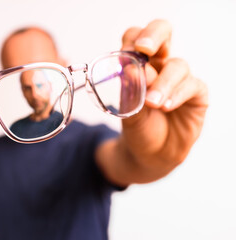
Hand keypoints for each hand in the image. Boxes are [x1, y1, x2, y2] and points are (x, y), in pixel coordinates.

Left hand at [120, 19, 207, 181]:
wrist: (150, 155)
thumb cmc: (138, 128)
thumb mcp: (128, 112)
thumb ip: (130, 92)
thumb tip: (130, 68)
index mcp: (139, 65)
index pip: (136, 38)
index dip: (133, 38)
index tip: (126, 51)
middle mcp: (160, 67)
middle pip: (162, 34)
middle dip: (154, 36)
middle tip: (144, 49)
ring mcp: (179, 79)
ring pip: (177, 65)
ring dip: (163, 83)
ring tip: (151, 102)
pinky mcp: (196, 95)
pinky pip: (191, 86)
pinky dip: (177, 94)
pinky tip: (166, 106)